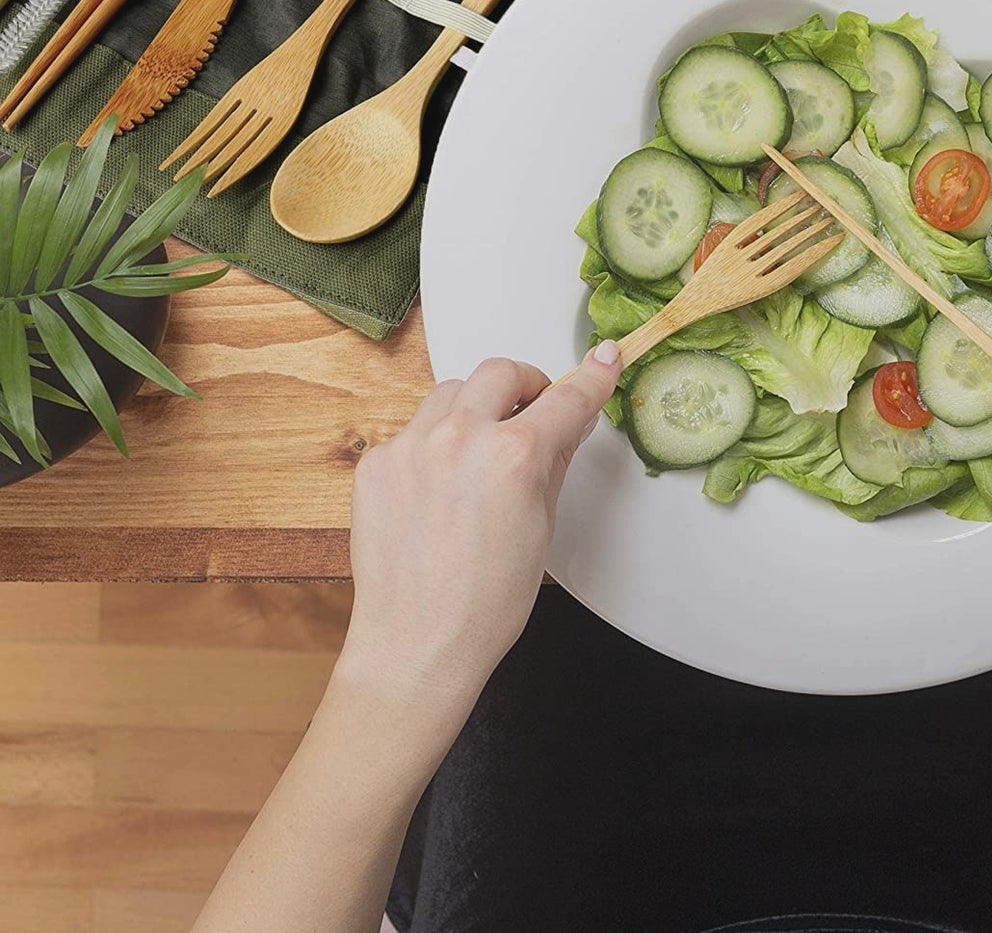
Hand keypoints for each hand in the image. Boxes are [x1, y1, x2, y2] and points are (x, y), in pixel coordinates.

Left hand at [334, 343, 621, 733]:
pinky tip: (440, 486)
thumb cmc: (485, 603)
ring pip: (452, 391)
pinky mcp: (377, 462)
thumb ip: (554, 460)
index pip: (566, 398)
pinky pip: (414, 429)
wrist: (417, 644)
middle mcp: (460, 439)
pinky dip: (434, 443)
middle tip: (533, 410)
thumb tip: (568, 423)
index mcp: (514, 456)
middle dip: (525, 385)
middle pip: (501, 372)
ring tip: (481, 449)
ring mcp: (411, 446)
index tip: (602, 360)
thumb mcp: (542, 526)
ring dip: (476, 407)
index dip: (591, 377)